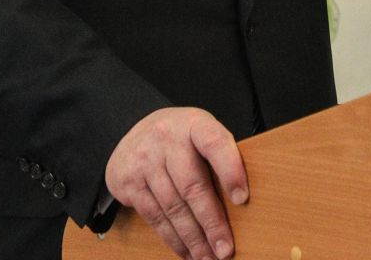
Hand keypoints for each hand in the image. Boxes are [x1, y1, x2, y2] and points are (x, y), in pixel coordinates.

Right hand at [105, 107, 248, 259]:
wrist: (133, 129)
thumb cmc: (179, 137)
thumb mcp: (200, 133)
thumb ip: (218, 158)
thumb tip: (239, 204)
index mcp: (193, 123)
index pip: (214, 143)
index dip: (230, 170)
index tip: (242, 199)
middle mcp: (167, 138)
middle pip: (192, 185)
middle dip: (211, 223)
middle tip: (224, 249)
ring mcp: (145, 160)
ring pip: (172, 207)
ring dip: (193, 238)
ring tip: (208, 257)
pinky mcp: (128, 181)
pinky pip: (154, 216)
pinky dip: (172, 238)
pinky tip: (186, 251)